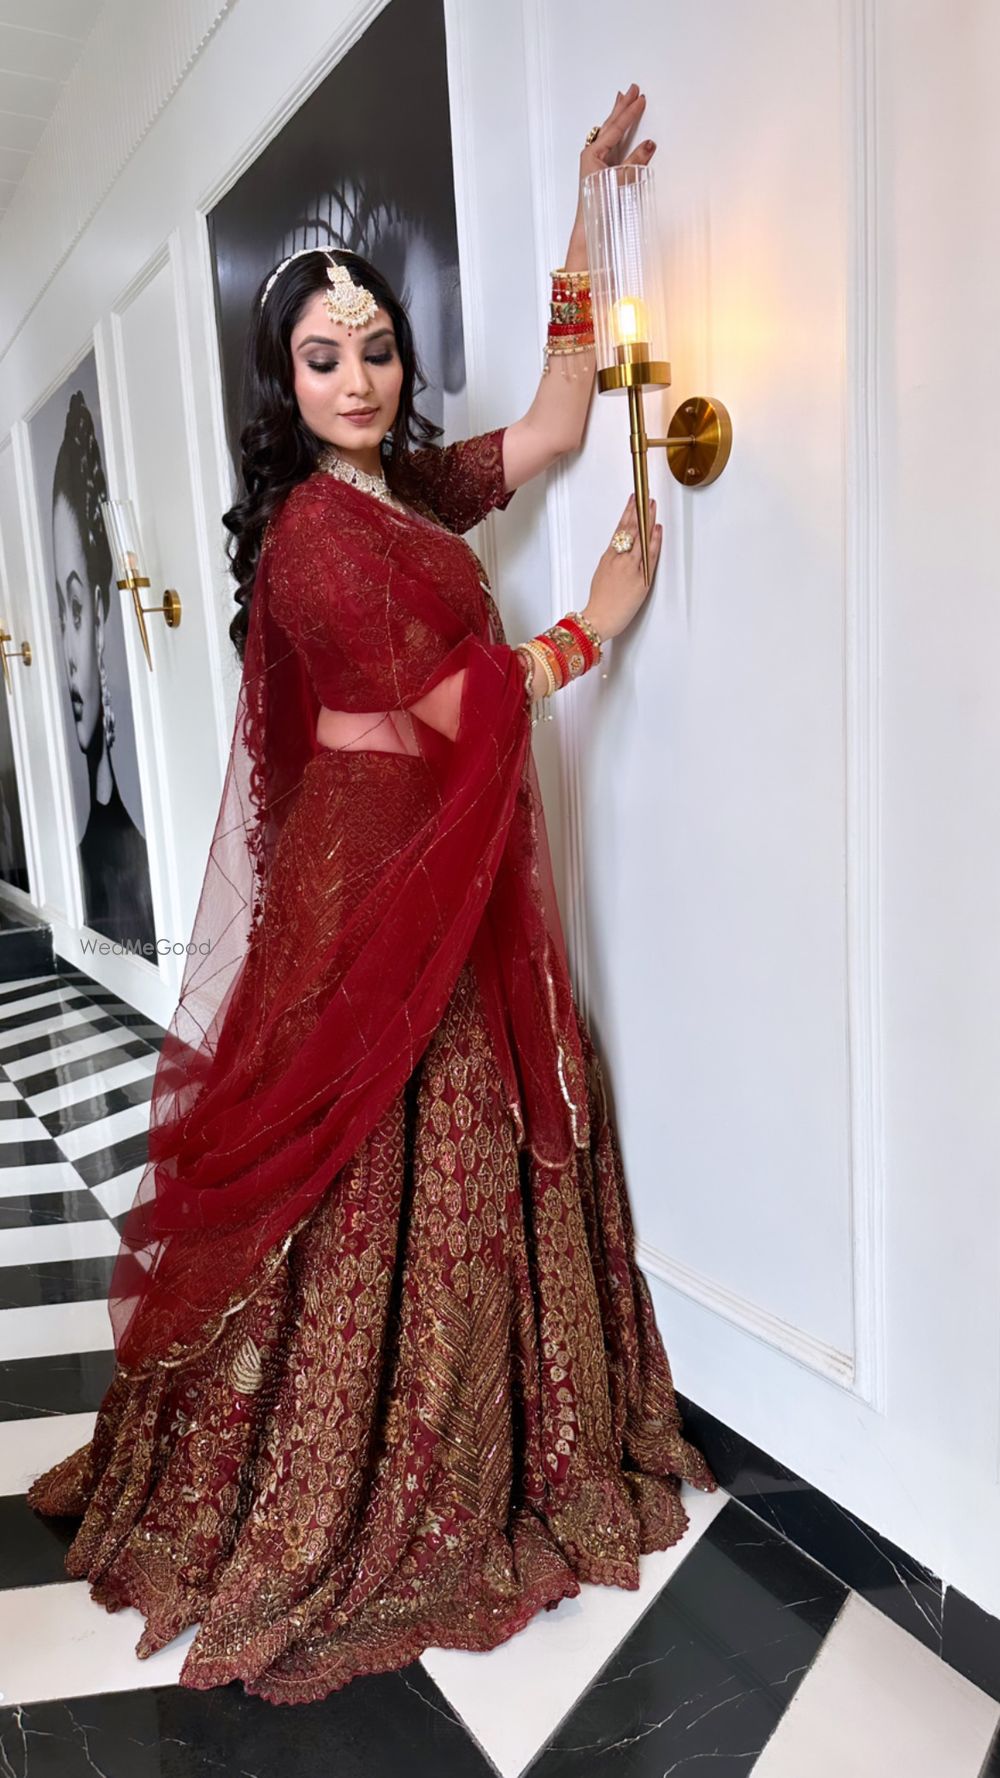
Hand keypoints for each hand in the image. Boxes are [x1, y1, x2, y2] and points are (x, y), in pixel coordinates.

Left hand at [571, 83, 655, 238]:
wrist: (590, 230)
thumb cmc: (598, 209)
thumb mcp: (620, 181)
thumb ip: (635, 161)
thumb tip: (649, 144)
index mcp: (592, 154)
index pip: (616, 128)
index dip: (630, 113)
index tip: (641, 99)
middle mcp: (591, 155)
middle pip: (610, 125)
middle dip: (622, 107)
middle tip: (632, 90)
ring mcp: (596, 162)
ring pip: (610, 133)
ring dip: (618, 116)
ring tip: (624, 100)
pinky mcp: (601, 170)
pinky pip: (611, 144)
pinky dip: (617, 133)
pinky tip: (619, 127)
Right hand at [583, 492, 661, 641]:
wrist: (599, 619)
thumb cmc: (599, 602)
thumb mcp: (600, 575)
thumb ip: (611, 561)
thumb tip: (618, 552)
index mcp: (608, 557)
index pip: (619, 529)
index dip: (627, 512)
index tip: (633, 501)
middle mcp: (619, 559)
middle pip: (631, 529)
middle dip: (639, 511)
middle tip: (646, 497)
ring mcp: (630, 568)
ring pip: (640, 539)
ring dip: (648, 520)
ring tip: (653, 506)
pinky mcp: (641, 579)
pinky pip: (649, 556)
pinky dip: (654, 541)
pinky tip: (657, 530)